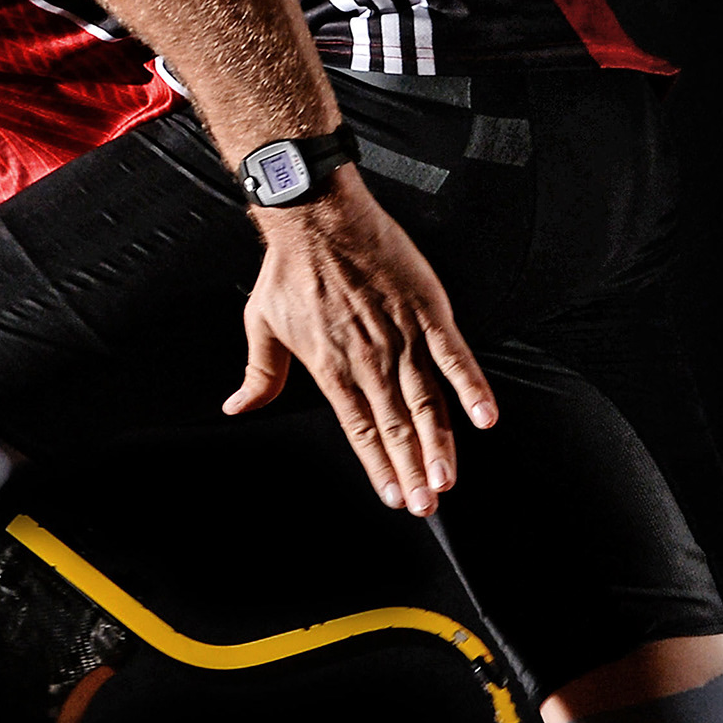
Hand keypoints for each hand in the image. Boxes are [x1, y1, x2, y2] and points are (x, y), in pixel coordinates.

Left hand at [224, 171, 499, 511]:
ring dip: (439, 444)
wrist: (315, 217)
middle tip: (428, 504)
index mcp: (333, 370)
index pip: (360, 431)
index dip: (379, 467)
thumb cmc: (289, 270)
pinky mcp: (427, 311)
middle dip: (413, 471)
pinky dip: (472, 387)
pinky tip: (486, 418)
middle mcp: (369, 360)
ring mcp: (401, 337)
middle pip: (397, 426)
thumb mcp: (261, 326)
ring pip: (426, 402)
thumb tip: (236, 407)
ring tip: (447, 479)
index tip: (395, 498)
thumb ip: (259, 376)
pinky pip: (454, 356)